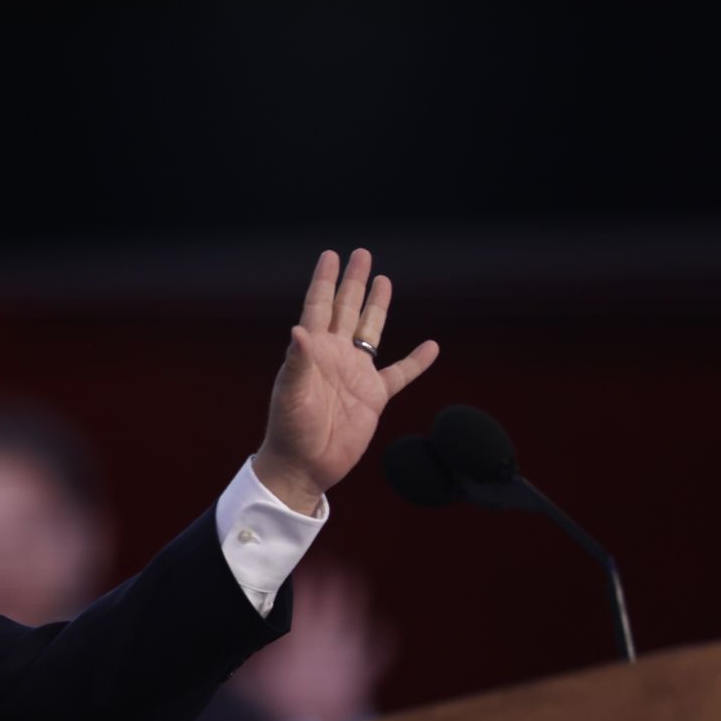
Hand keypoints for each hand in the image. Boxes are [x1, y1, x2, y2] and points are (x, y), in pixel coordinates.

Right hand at [233, 560, 393, 720]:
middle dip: (331, 570)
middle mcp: (330, 629)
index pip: (304, 588)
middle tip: (324, 563)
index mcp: (303, 629)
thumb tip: (235, 635)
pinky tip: (376, 622)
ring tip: (348, 577)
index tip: (294, 567)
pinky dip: (379, 629)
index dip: (300, 572)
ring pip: (359, 605)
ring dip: (353, 588)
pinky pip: (381, 639)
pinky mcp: (368, 661)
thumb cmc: (286, 701)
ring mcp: (352, 643)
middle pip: (337, 587)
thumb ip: (250, 652)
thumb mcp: (257, 675)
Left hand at [252, 249, 438, 512]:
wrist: (305, 465)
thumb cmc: (289, 430)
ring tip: (383, 280)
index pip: (319, 306)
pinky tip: (430, 346)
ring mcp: (355, 374)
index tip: (331, 255)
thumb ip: (299, 361)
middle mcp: (335, 356)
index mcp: (312, 351)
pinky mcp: (373, 397)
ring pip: (371, 332)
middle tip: (361, 254)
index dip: (325, 281)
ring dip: (378, 307)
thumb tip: (299, 329)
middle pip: (347, 310)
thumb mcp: (291, 393)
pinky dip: (416, 361)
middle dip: (353, 282)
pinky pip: (399, 373)